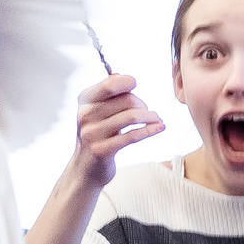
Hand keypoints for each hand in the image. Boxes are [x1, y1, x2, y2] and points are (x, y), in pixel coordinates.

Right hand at [68, 73, 164, 188]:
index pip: (110, 84)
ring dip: (150, 117)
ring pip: (132, 117)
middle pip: (126, 100)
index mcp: (84, 100)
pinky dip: (150, 130)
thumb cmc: (96, 135)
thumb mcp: (96, 110)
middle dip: (142, 104)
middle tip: (147, 111)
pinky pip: (132, 136)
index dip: (127, 82)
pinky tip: (159, 127)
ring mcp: (92, 133)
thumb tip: (121, 76)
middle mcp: (86, 115)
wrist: (85, 167)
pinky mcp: (102, 150)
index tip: (134, 86)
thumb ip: (108, 92)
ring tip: (156, 119)